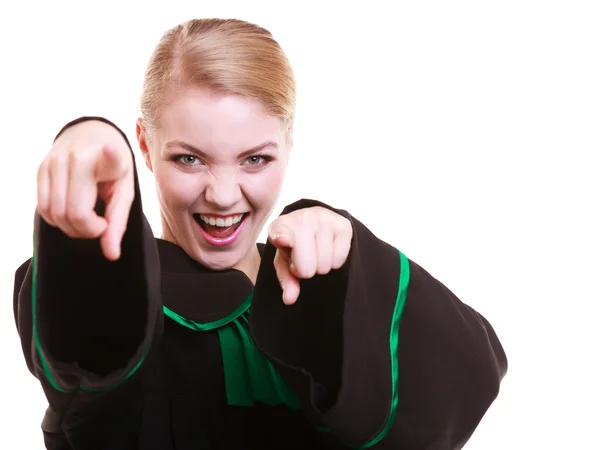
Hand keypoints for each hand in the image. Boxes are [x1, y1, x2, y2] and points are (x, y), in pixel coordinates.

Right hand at [36, 120, 133, 260]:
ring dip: (71, 228)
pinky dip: (57, 220)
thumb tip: (111, 256)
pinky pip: (42, 208)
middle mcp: (76, 158)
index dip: (110, 155)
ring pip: (54, 214)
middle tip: (101, 225)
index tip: (110, 148)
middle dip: (88, 231)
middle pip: (73, 213)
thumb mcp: (124, 192)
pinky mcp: (40, 169)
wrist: (90, 137)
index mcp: (106, 160)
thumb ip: (118, 224)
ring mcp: (54, 162)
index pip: (109, 159)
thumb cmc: (112, 170)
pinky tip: (72, 213)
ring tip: (88, 220)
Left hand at [268, 206, 352, 304]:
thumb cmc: (295, 245)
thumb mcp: (285, 261)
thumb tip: (289, 299)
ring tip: (316, 252)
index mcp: (281, 226)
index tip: (282, 239)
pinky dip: (334, 262)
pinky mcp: (343, 225)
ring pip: (324, 265)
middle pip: (306, 267)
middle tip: (304, 258)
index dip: (282, 237)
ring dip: (320, 266)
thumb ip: (286, 279)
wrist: (316, 222)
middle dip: (305, 270)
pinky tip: (329, 249)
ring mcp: (324, 219)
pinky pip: (339, 260)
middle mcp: (303, 218)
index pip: (281, 232)